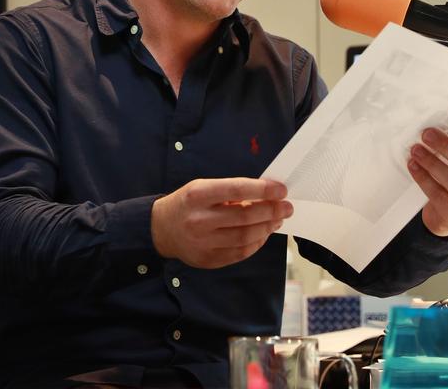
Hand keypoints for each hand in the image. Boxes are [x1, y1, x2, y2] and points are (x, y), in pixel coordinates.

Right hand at [150, 177, 291, 267]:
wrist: (161, 229)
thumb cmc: (187, 204)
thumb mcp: (201, 187)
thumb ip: (230, 191)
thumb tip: (264, 196)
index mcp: (197, 195)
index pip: (236, 189)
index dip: (262, 190)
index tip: (281, 190)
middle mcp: (199, 220)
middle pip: (244, 216)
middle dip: (271, 211)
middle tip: (286, 207)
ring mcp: (203, 243)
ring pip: (245, 237)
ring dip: (267, 228)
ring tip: (277, 220)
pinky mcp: (208, 259)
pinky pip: (240, 253)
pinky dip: (256, 243)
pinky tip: (263, 233)